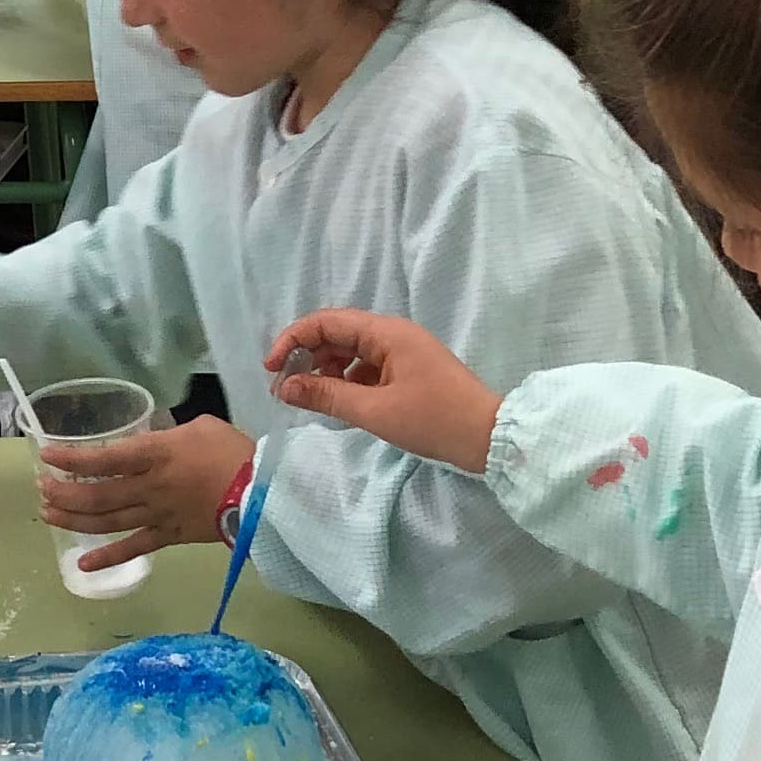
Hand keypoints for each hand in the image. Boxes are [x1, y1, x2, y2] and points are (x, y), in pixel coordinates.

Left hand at [35, 412, 250, 569]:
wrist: (264, 492)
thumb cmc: (234, 452)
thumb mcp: (199, 426)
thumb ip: (167, 436)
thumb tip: (151, 443)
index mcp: (156, 454)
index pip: (104, 458)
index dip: (72, 459)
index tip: (47, 456)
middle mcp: (150, 485)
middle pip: (98, 493)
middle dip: (64, 492)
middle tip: (42, 489)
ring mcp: (158, 514)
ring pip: (108, 520)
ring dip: (74, 520)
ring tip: (48, 515)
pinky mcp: (170, 536)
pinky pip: (134, 548)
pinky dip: (107, 557)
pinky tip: (83, 564)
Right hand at [264, 310, 502, 473]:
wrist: (489, 437)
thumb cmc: (433, 420)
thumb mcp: (374, 410)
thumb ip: (325, 395)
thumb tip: (284, 386)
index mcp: (386, 333)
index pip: (326, 322)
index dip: (292, 340)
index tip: (271, 369)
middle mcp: (393, 334)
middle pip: (337, 334)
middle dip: (306, 356)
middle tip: (285, 388)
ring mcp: (403, 352)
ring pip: (351, 351)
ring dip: (326, 369)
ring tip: (311, 397)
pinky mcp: (410, 370)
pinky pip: (368, 366)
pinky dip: (348, 380)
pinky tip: (341, 402)